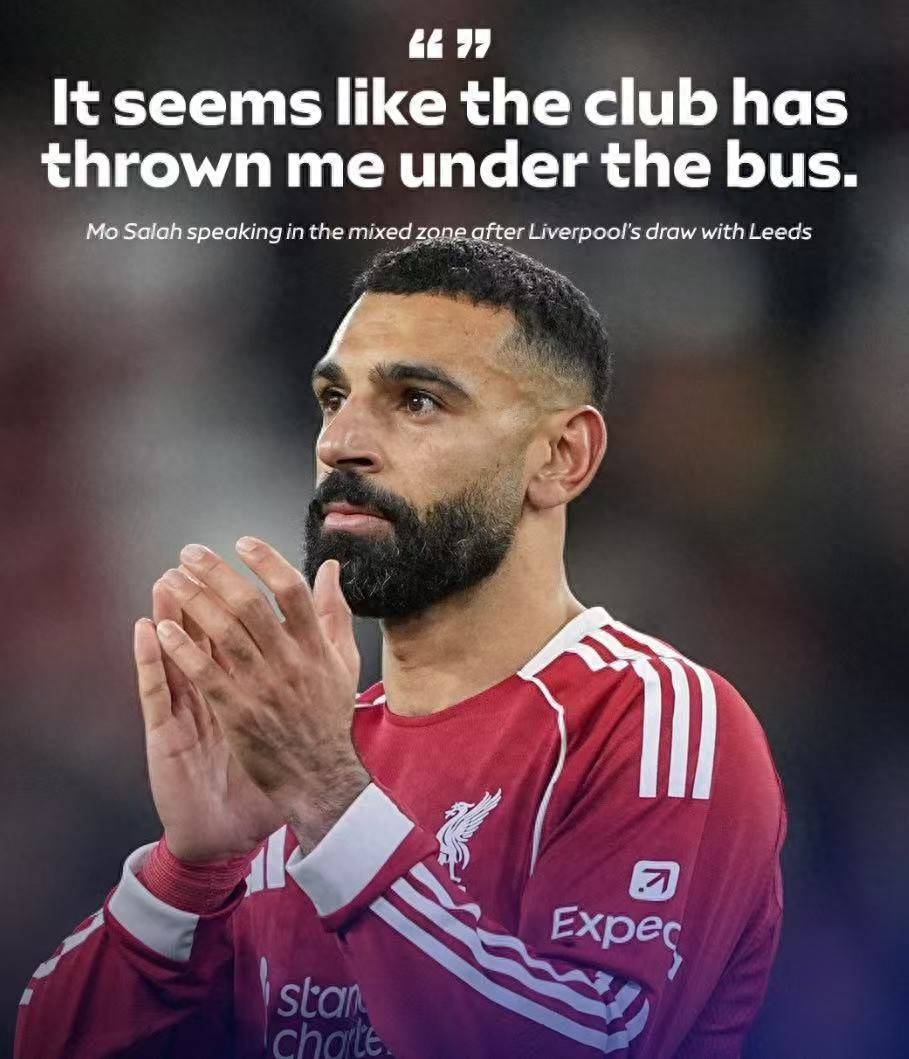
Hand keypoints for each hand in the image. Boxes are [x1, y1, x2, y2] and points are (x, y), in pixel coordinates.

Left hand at [153, 538, 368, 852]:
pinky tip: (164, 629)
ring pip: (224, 635)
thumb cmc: (329, 715)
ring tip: (171, 580)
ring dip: (194, 603)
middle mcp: (290, 663)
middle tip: (190, 553)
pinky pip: (206, 675)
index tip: (243, 542)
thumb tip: (329, 569)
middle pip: (250, 606)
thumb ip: (334, 612)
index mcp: (316, 647)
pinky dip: (184, 650)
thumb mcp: (343, 660)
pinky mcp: (238, 714)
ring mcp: (263, 689)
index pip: (293, 592)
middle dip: (216, 574)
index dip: (267, 562)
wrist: (320, 776)